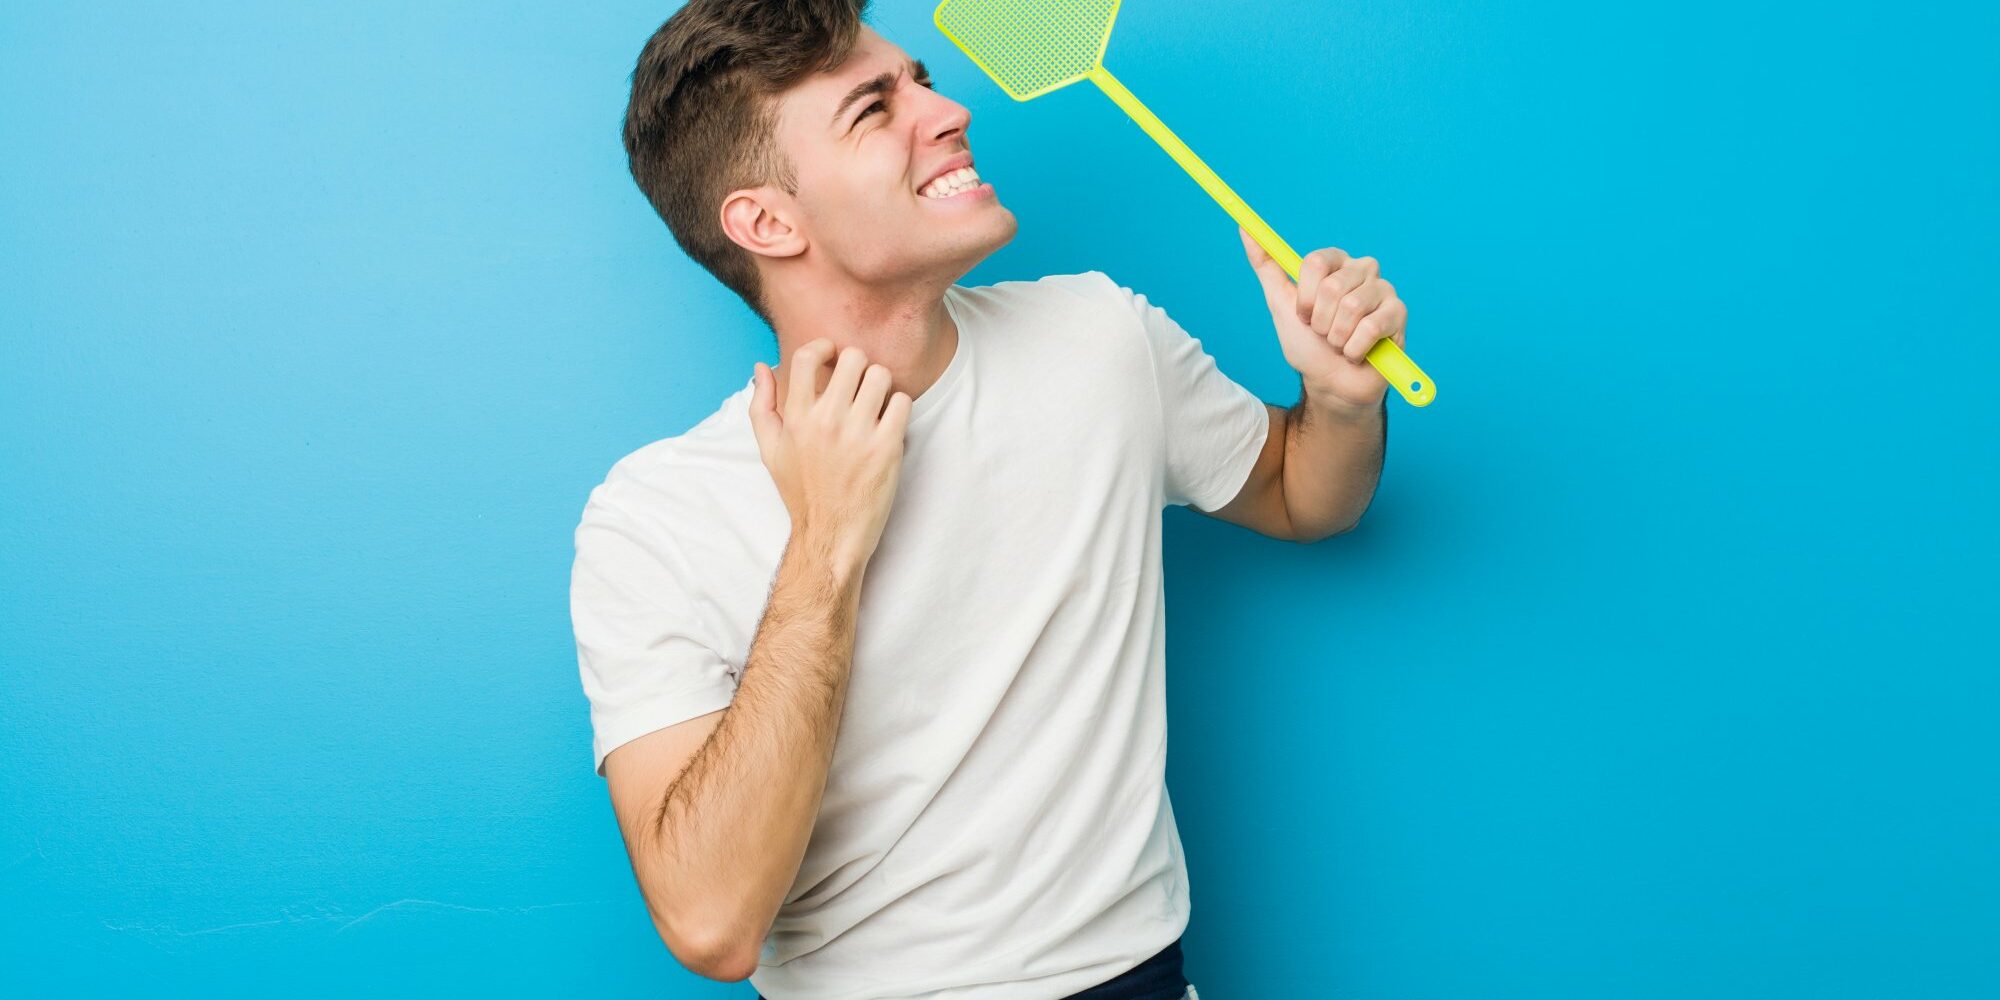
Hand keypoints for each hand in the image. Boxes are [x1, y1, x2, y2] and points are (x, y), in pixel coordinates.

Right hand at [749, 340, 912, 570]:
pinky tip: (888, 422)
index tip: (832, 354)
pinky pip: (902, 402)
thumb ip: (762, 405)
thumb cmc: (801, 491)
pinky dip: (899, 407)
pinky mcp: (886, 448)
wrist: (830, 535)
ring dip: (881, 384)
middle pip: (853, 358)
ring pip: (881, 375)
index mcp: (796, 418)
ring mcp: (858, 434)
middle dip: (858, 365)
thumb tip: (762, 366)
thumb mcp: (770, 450)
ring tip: (876, 401)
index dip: (824, 346)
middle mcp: (826, 422)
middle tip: (859, 383)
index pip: (807, 357)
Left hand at [1239, 227, 1407, 409]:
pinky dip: (1354, 349)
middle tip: (1323, 333)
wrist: (1330, 384)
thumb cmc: (1307, 344)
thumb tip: (1245, 230)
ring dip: (1336, 337)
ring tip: (1340, 343)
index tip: (1303, 314)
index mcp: (1335, 262)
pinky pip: (1370, 327)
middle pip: (1332, 286)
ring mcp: (1383, 290)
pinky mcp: (1398, 313)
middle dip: (1320, 321)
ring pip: (1352, 306)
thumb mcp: (1280, 303)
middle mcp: (1362, 270)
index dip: (1305, 296)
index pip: (1315, 262)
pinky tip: (1357, 353)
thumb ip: (1266, 265)